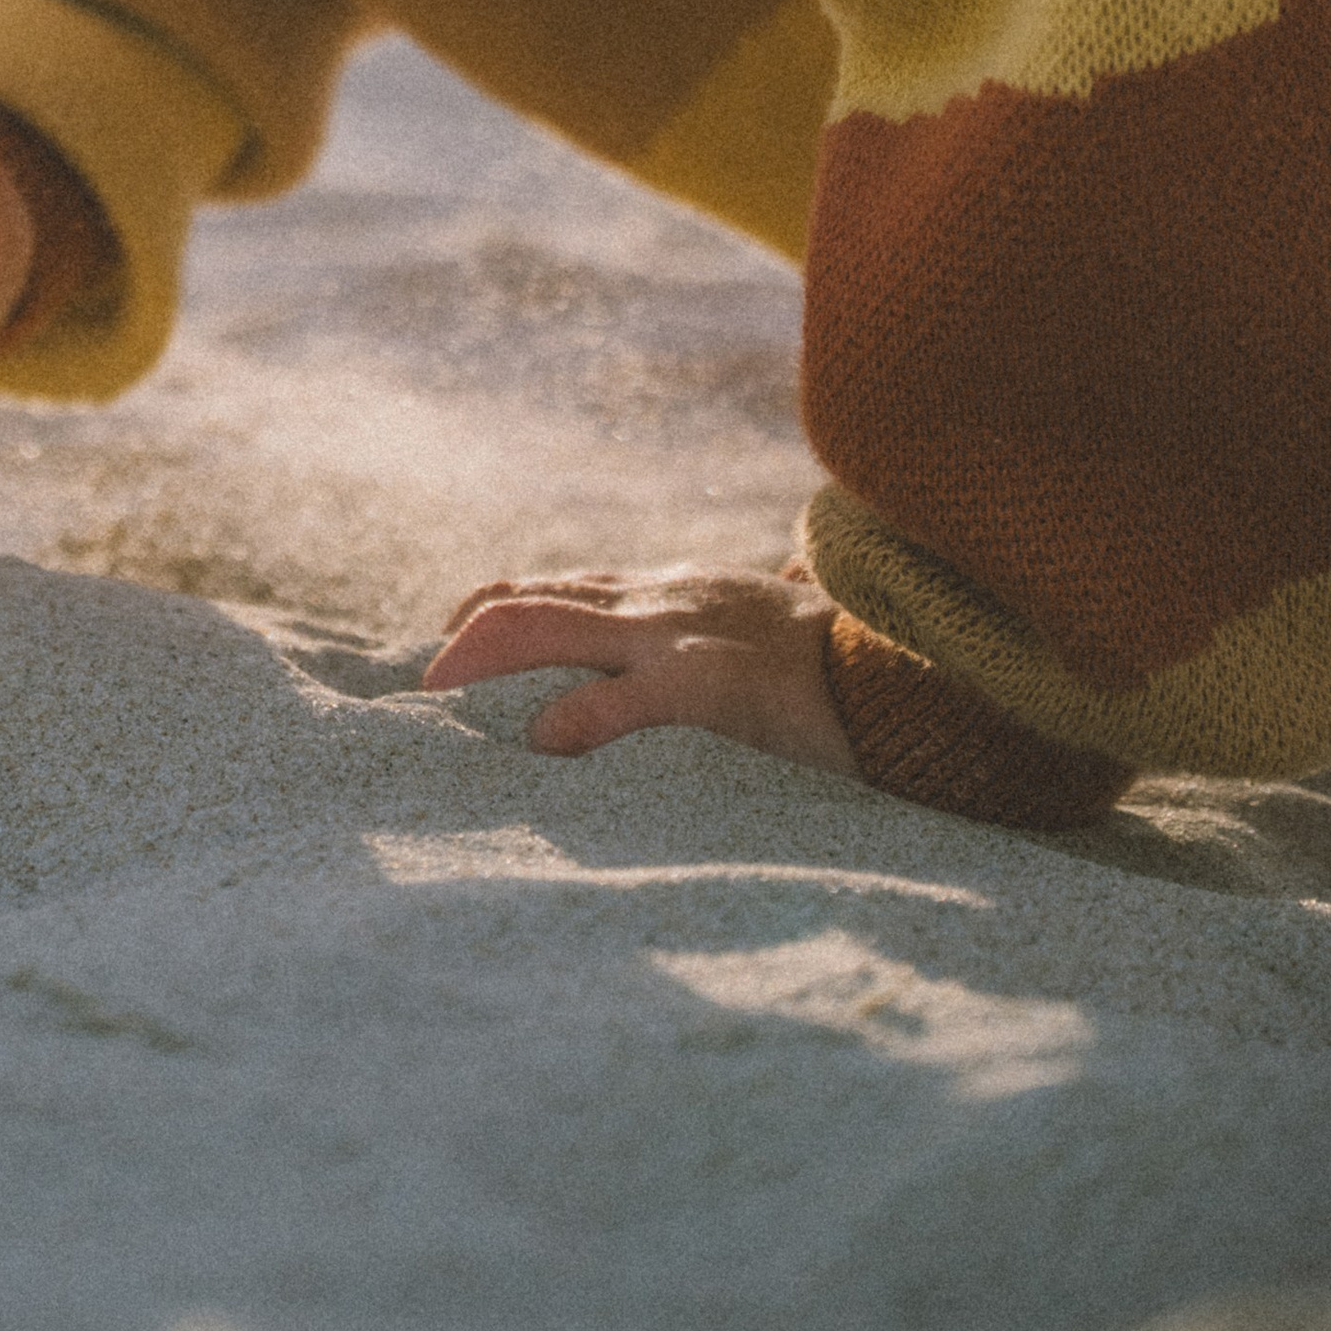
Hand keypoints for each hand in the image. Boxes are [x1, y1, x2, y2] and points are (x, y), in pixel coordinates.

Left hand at [421, 565, 856, 780]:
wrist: (907, 671)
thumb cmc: (839, 662)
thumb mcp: (761, 628)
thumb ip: (719, 626)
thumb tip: (723, 615)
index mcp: (667, 593)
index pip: (557, 587)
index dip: (493, 611)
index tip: (452, 644)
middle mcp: (658, 602)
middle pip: (533, 600)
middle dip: (466, 638)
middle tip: (422, 688)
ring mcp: (678, 637)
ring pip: (551, 626)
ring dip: (483, 659)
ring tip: (437, 696)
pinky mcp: (710, 684)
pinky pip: (625, 697)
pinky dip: (574, 717)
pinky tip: (540, 744)